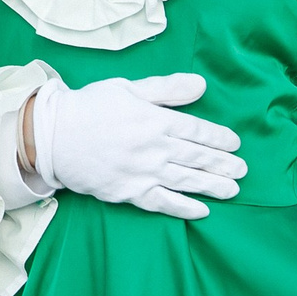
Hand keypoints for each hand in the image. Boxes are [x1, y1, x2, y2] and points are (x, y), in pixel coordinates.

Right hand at [30, 74, 244, 221]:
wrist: (53, 136)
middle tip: (243, 171)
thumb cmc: (90, 107)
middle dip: (223, 164)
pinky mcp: (128, 193)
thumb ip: (167, 89)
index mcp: (154, 119)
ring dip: (212, 186)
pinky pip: (162, 203)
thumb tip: (202, 84)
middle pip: (196, 157)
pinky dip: (184, 208)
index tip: (235, 144)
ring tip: (233, 190)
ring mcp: (142, 172)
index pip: (196, 130)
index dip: (219, 138)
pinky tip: (202, 211)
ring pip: (186, 181)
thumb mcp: (128, 88)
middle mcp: (153, 147)